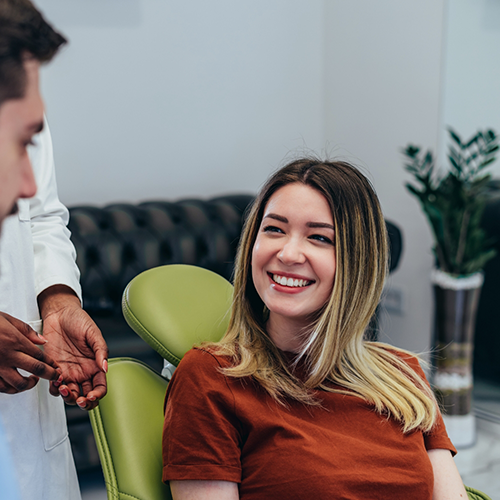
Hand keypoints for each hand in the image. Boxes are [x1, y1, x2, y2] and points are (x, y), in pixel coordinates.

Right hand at [0, 311, 61, 393]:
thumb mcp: (8, 320)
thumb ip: (27, 331)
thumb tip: (43, 340)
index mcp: (15, 341)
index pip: (40, 356)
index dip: (51, 363)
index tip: (55, 367)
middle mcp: (8, 356)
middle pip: (36, 370)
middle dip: (49, 375)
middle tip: (54, 377)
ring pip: (18, 384)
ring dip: (29, 385)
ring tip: (33, 381)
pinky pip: (1, 388)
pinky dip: (10, 389)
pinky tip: (14, 384)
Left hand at [38, 285, 107, 410]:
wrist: (59, 313)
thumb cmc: (79, 320)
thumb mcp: (94, 333)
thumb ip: (101, 350)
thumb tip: (105, 367)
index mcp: (95, 365)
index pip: (100, 387)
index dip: (97, 394)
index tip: (91, 395)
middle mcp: (83, 372)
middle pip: (85, 396)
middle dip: (83, 402)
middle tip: (79, 398)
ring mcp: (68, 372)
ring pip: (69, 395)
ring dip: (68, 397)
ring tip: (65, 388)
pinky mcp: (54, 369)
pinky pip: (54, 386)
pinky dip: (55, 388)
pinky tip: (56, 381)